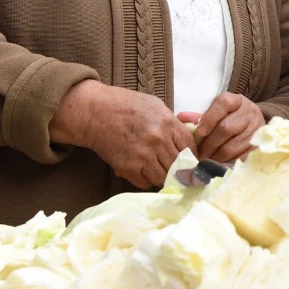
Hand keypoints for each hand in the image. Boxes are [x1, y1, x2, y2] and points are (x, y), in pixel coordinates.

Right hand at [51, 79, 194, 188]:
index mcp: (168, 124)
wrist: (95, 112)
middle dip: (180, 169)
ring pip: (164, 178)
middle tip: (179, 172)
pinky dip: (146, 180)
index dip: (193, 156)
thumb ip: (172, 124)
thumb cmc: (126, 106)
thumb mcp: (156, 107)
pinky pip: (145, 183)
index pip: (190, 147)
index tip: (192, 161)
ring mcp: (143, 156)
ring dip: (163, 177)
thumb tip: (186, 141)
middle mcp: (158, 141)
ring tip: (160, 172)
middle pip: (179, 165)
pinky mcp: (128, 168)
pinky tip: (144, 172)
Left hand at [181, 92, 265, 162]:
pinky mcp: (261, 145)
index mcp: (237, 101)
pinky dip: (229, 163)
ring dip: (217, 156)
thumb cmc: (230, 121)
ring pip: (233, 145)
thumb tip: (181, 118)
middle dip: (209, 144)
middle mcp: (250, 112)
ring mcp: (258, 129)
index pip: (223, 103)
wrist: (254, 127)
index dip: (210, 118)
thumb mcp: (217, 115)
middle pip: (226, 128)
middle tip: (199, 155)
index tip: (199, 132)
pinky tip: (221, 165)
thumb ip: (200, 117)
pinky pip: (242, 157)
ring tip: (208, 161)